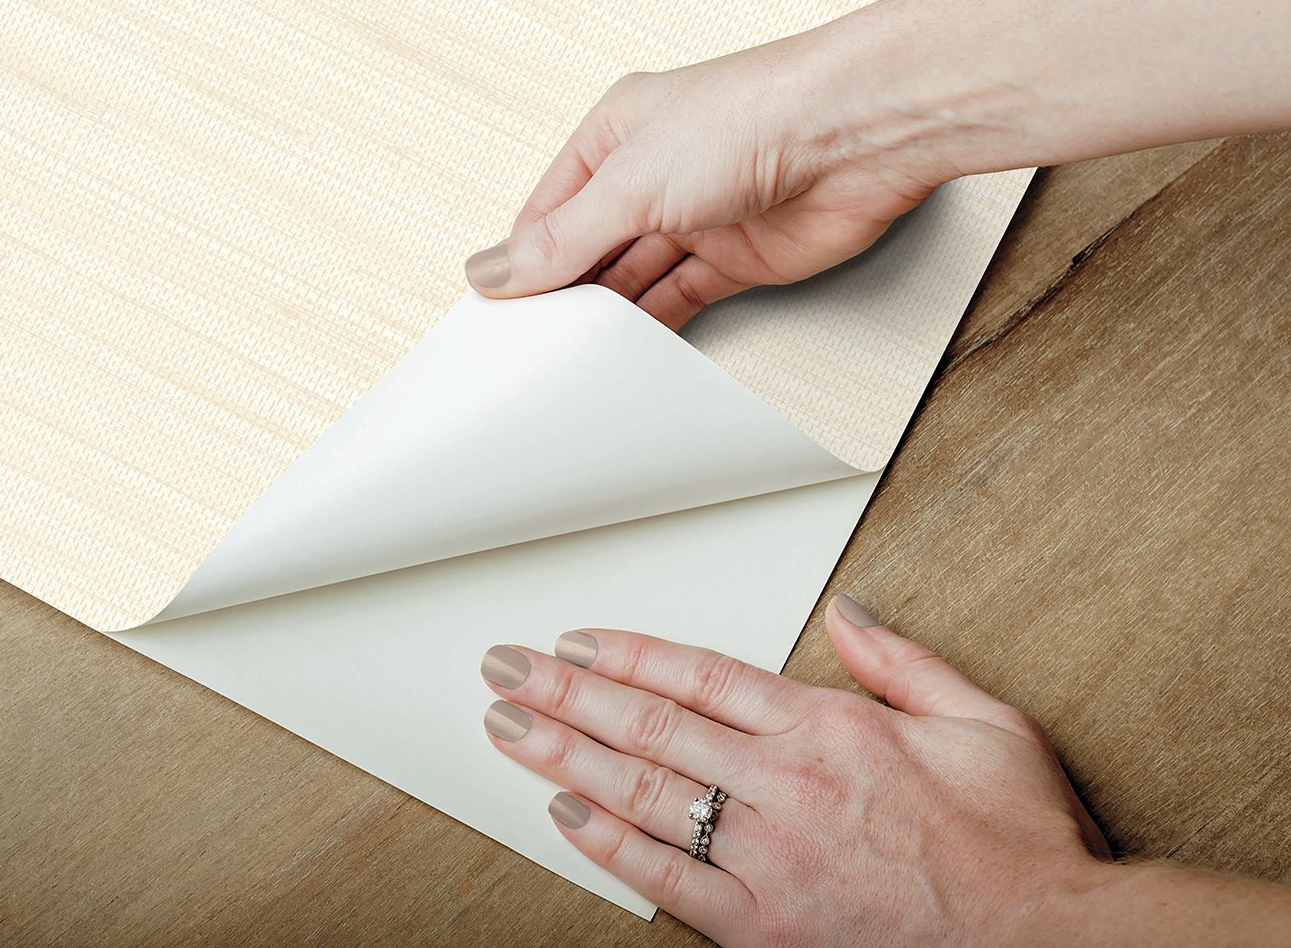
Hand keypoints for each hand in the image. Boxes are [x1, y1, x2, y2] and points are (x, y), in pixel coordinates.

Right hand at [463, 42, 947, 329]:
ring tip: (572, 358)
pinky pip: (683, 298)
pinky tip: (629, 353)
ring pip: (635, 277)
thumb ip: (563, 237)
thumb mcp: (630, 182)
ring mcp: (697, 216)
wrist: (855, 136)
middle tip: (528, 346)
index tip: (494, 312)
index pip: (548, 209)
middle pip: (590, 246)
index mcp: (615, 134)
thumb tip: (495, 271)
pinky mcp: (740, 257)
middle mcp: (654, 173)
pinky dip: (657, 326)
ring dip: (609, 314)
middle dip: (564, 291)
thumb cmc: (749, 117)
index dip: (522, 259)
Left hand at [479, 598, 1112, 945]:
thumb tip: (844, 612)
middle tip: (505, 671)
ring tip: (508, 729)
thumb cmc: (1022, 845)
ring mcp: (773, 862)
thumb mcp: (983, 721)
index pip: (699, 675)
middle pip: (651, 726)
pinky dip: (612, 849)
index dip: (626, 654)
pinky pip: (671, 884)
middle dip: (566, 695)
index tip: (574, 641)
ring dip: (564, 758)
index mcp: (829, 730)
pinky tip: (566, 818)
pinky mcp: (771, 932)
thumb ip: (901, 660)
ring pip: (645, 796)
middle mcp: (788, 788)